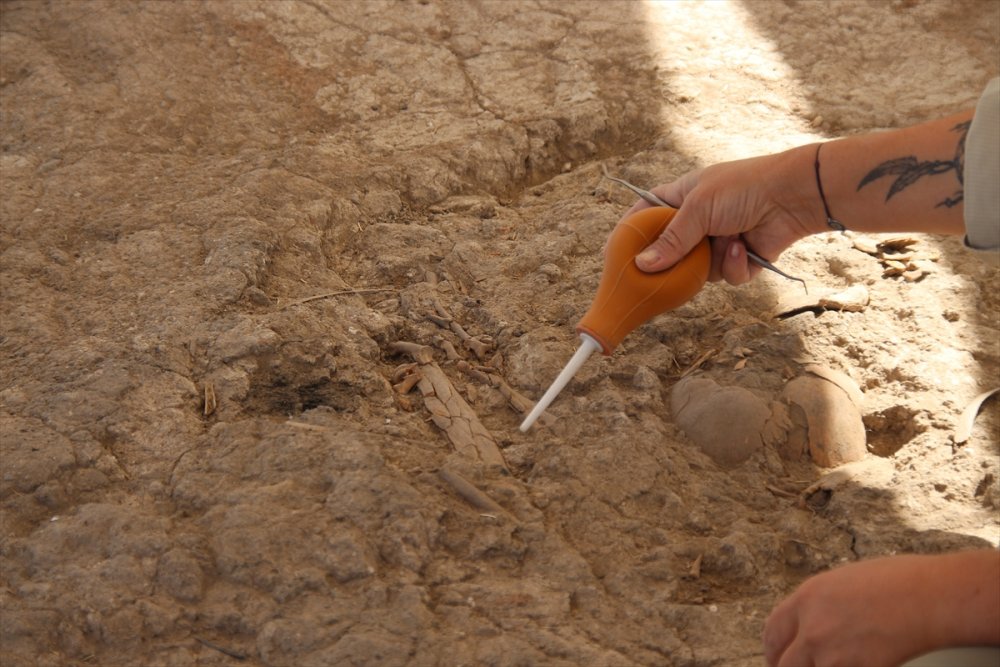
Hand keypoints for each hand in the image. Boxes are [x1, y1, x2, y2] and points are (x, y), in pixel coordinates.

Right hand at [622, 146, 822, 283]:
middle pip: (670, 250)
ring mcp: (718, 241)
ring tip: (728, 243)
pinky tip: (744, 249)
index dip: (631, 231)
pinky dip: (735, 266)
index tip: (615, 252)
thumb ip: (670, 239)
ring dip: (713, 261)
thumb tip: (641, 265)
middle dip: (671, 262)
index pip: (647, 213)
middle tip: (659, 276)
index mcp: (683, 197)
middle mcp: (699, 220)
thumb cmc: (743, 188)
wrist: (794, 196)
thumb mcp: (699, 209)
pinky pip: (726, 276)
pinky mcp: (740, 259)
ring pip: (698, 270)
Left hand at [764, 555, 949, 666]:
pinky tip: (861, 665)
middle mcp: (812, 627)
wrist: (930, 597)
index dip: (772, 649)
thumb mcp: (845, 580)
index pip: (773, 631)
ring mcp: (832, 654)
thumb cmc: (900, 581)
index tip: (777, 657)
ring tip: (833, 665)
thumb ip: (822, 604)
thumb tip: (815, 620)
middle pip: (784, 663)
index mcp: (807, 597)